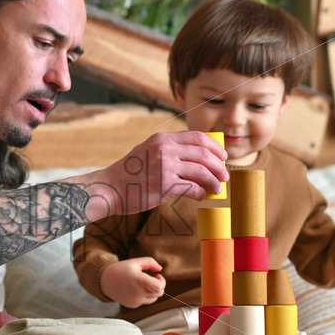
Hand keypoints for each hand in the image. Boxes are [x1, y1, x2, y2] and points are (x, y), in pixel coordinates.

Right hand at [76, 131, 227, 219]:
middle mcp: (165, 149)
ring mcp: (165, 166)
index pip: (198, 137)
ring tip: (218, 188)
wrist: (110, 188)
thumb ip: (168, 151)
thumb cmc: (129, 174)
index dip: (215, 147)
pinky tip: (202, 196)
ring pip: (202, 171)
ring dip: (215, 181)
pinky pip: (193, 187)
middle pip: (204, 153)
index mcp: (162, 139)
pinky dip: (202, 193)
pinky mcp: (165, 185)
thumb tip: (194, 159)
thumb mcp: (147, 151)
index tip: (223, 156)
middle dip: (219, 165)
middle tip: (225, 175)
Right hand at [99, 257, 166, 308]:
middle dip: (159, 286)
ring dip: (152, 292)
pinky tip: (136, 288)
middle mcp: (138, 293)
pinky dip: (144, 295)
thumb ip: (150, 262)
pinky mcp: (132, 305)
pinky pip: (144, 301)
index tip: (158, 276)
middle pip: (159, 294)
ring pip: (153, 299)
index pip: (160, 288)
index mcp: (140, 281)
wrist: (105, 280)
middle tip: (154, 279)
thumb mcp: (135, 262)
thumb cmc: (121, 269)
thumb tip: (160, 269)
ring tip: (144, 284)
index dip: (162, 282)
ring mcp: (135, 301)